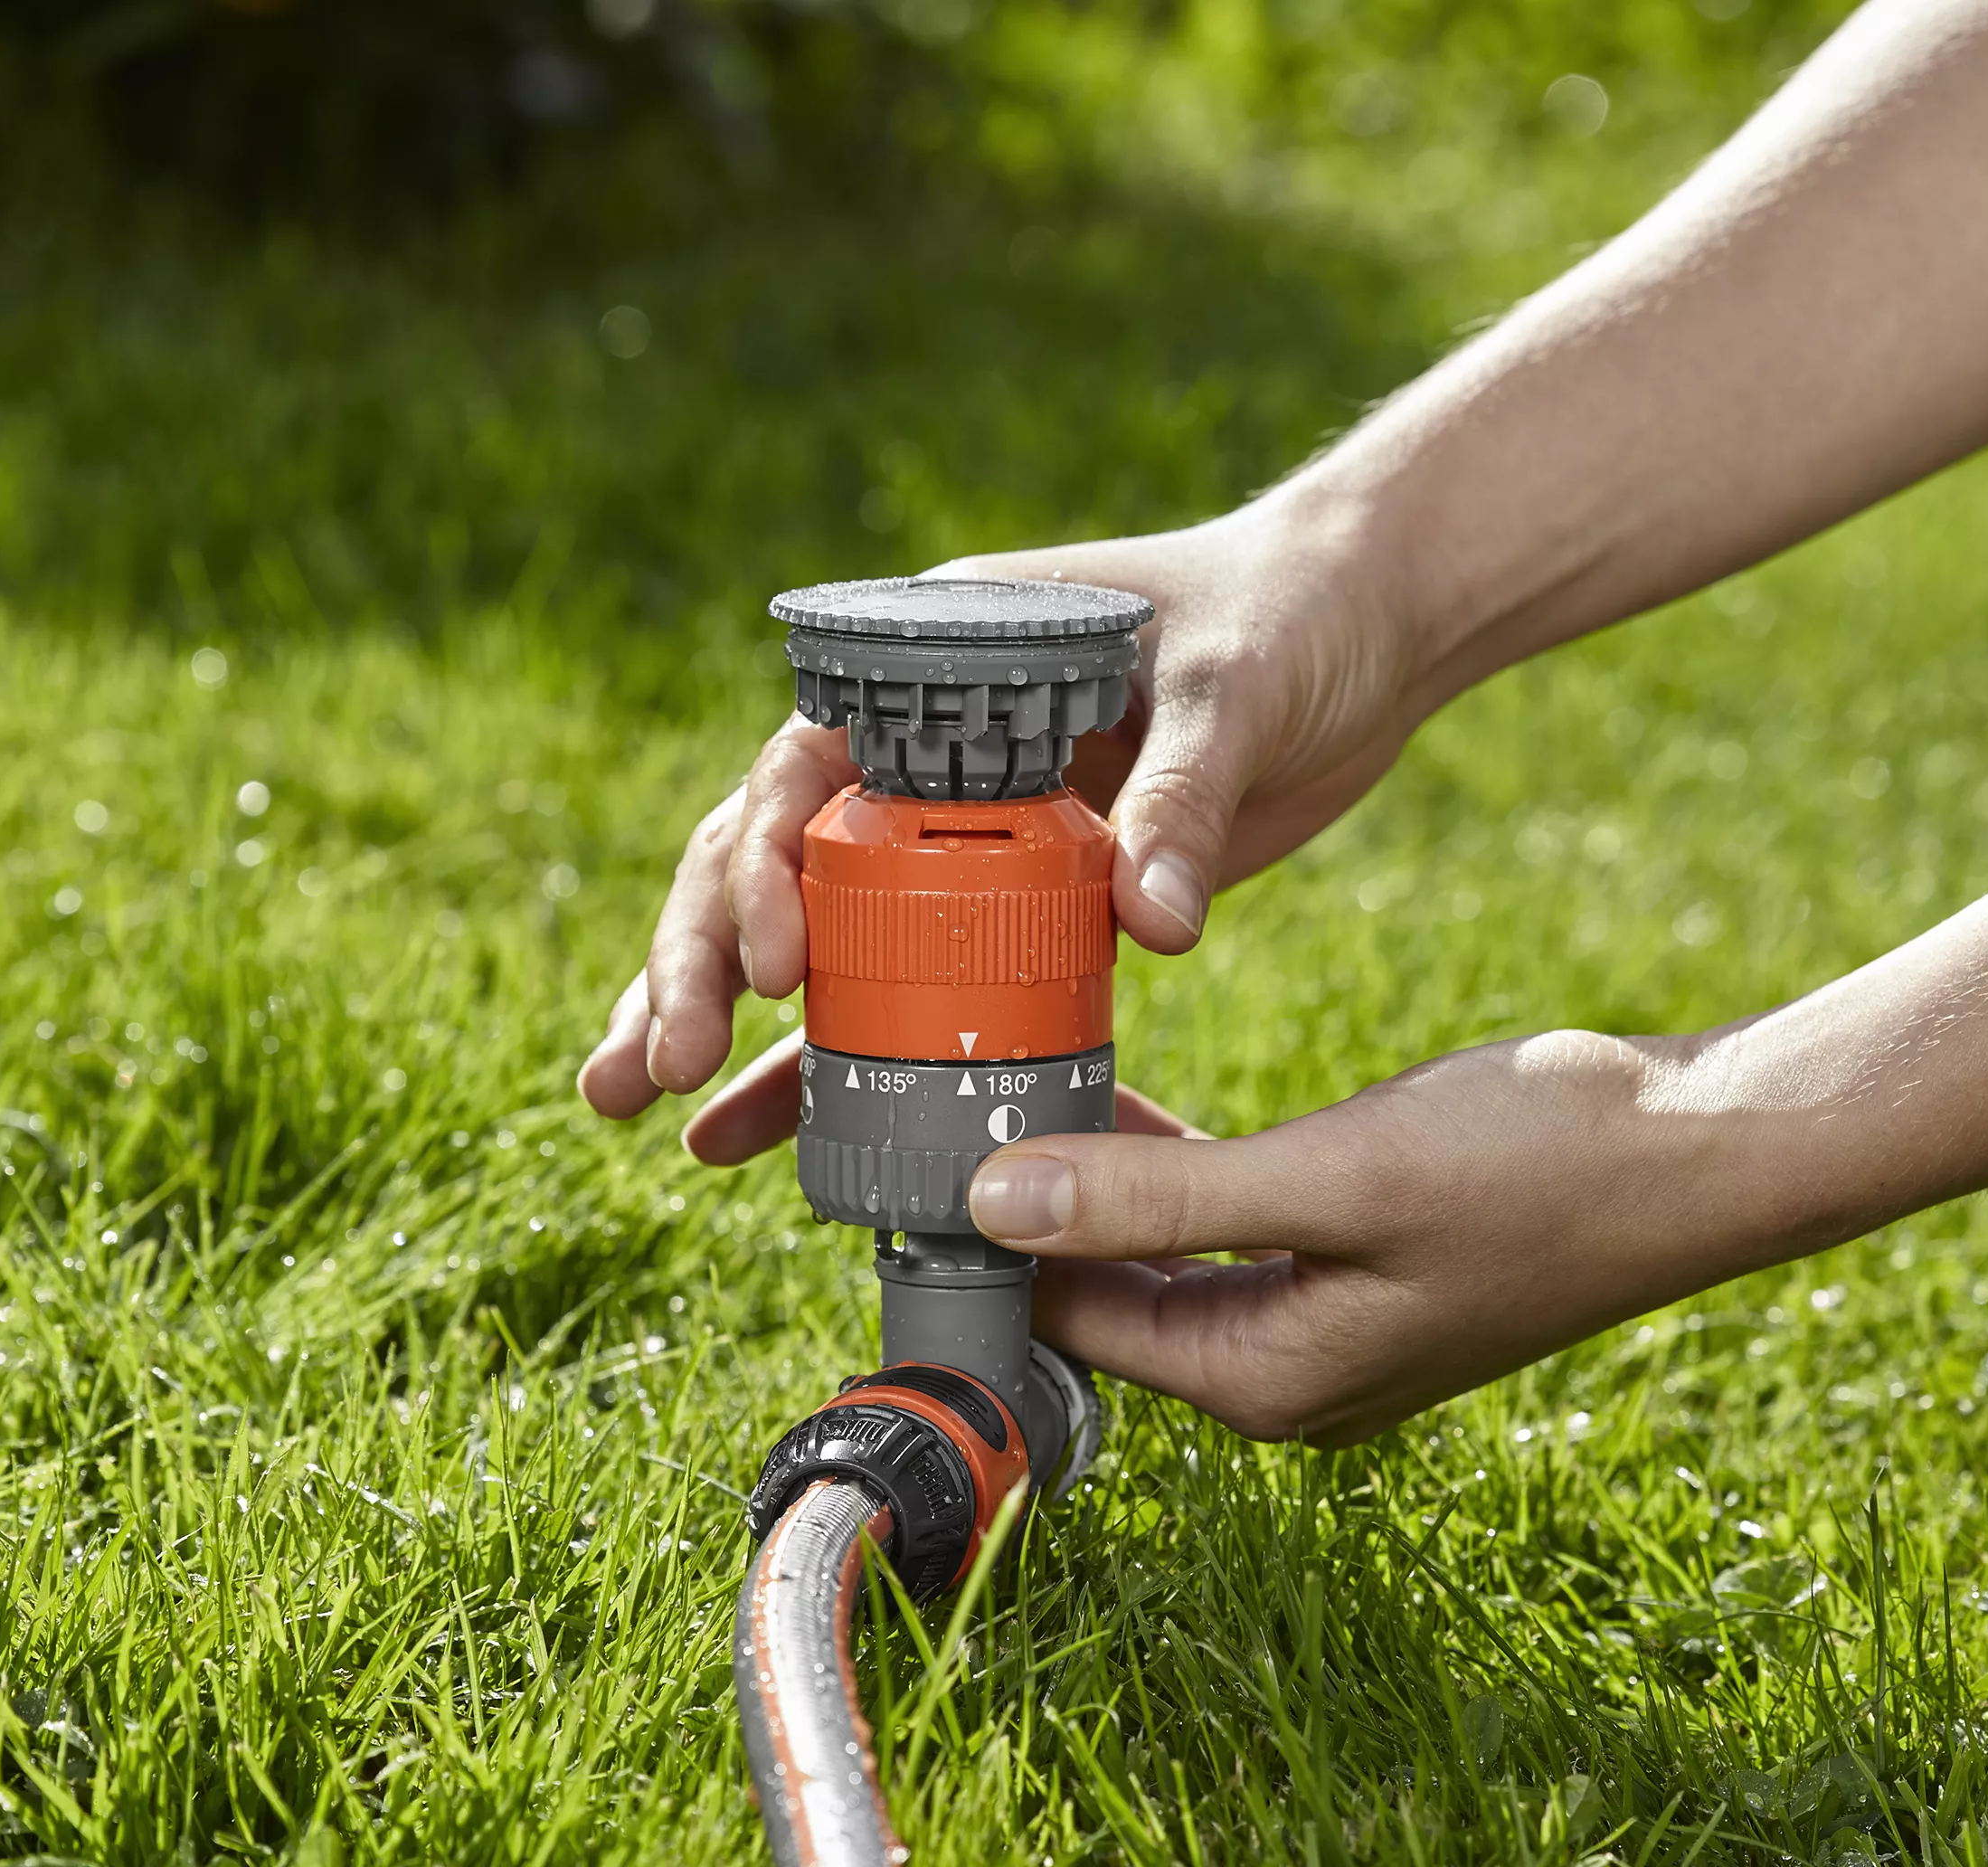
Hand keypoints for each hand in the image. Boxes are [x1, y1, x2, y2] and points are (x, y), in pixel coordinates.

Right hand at [577, 490, 1426, 1146]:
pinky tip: (752, 1127)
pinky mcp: (1006, 903)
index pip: (809, 762)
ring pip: (808, 931)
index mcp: (939, 663)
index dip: (765, 862)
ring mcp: (953, 830)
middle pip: (768, 856)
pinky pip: (900, 986)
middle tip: (652, 1066)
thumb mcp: (1233, 692)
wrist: (1355, 630)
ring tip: (632, 1102)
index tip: (769, 965)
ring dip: (719, 1017)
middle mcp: (919, 747)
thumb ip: (1182, 800)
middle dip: (694, 961)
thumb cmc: (1285, 617)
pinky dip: (832, 1055)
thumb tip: (1153, 928)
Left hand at [964, 1030, 1781, 1443]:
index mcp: (1265, 1379)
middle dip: (1030, 1212)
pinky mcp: (1355, 1270)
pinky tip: (1127, 1104)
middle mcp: (1283, 1373)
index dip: (987, 1243)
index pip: (1071, 1324)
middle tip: (951, 1104)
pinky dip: (1173, 1176)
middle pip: (1106, 1298)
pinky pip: (1226, 1233)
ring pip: (1162, 1259)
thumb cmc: (1542, 1162)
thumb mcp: (1334, 1174)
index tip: (914, 1151)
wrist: (1706, 1150)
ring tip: (1018, 1087)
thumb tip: (998, 1203)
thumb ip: (1163, 1198)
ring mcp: (1323, 1326)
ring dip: (1098, 1185)